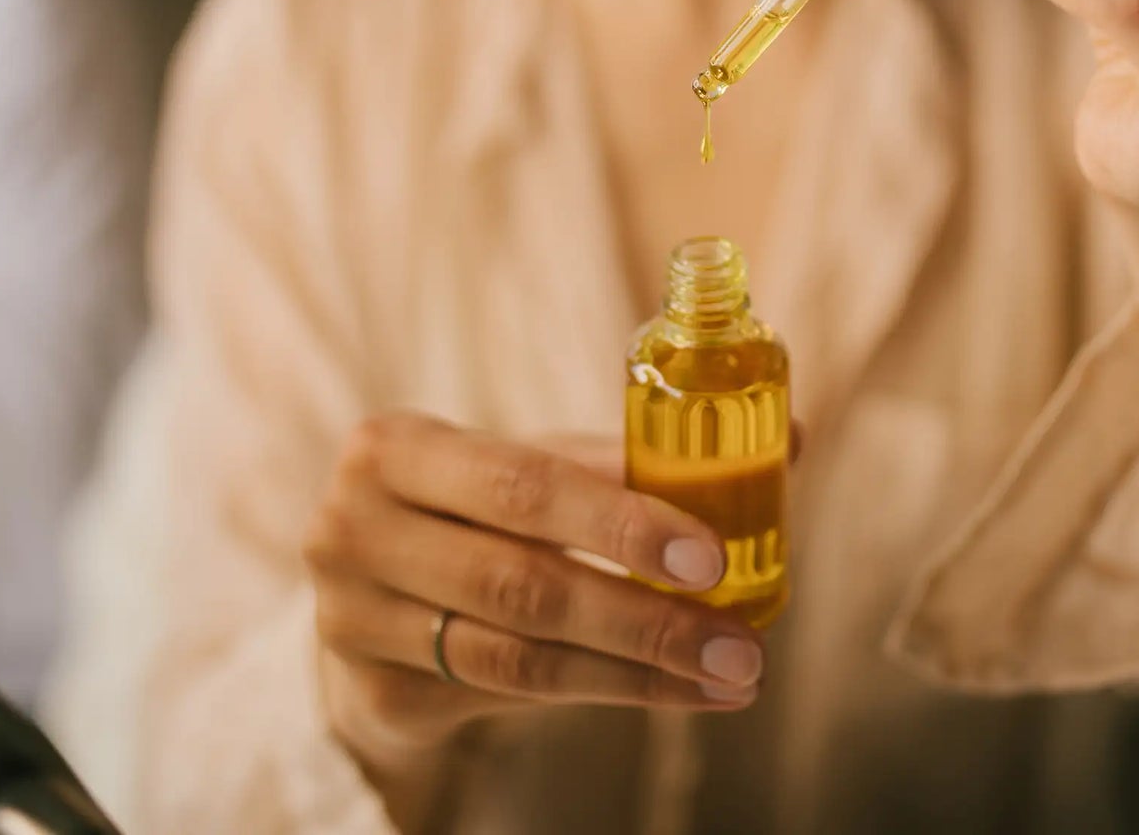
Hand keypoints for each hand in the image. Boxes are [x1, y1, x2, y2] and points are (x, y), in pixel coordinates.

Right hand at [305, 416, 776, 779]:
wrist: (368, 584)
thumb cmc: (475, 505)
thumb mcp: (530, 465)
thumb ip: (635, 458)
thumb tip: (787, 439)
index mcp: (396, 447)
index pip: (523, 485)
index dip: (620, 523)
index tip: (711, 555)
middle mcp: (353, 529)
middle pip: (523, 585)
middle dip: (645, 620)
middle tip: (741, 646)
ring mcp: (351, 620)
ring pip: (519, 657)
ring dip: (637, 674)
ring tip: (726, 677)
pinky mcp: (374, 692)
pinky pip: (505, 699)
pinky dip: (596, 694)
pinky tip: (663, 692)